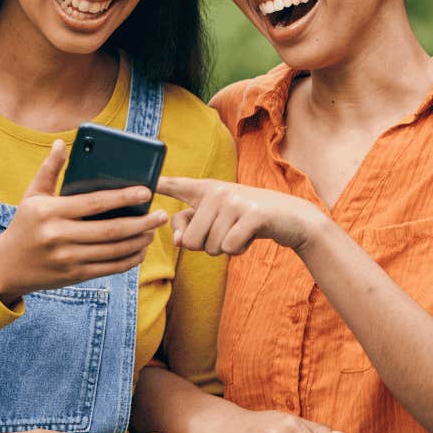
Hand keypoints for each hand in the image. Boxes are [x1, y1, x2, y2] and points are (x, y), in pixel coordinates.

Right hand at [0, 140, 168, 306]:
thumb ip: (49, 170)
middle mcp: (59, 236)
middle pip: (110, 230)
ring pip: (113, 251)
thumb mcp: (31, 196)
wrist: (6, 266)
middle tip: (161, 215)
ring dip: (139, 241)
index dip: (123, 197)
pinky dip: (128, 260)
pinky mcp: (74, 275)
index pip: (94, 202)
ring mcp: (67, 258)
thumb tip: (61, 143)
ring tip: (153, 231)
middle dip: (141, 223)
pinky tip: (140, 250)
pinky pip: (109, 268)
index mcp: (50, 212)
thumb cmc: (25, 225)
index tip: (146, 191)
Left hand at [156, 176, 325, 256]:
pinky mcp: (252, 215)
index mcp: (206, 189)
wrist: (291, 218)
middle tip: (226, 232)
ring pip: (211, 247)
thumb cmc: (247, 220)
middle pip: (192, 240)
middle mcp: (218, 191)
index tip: (142, 182)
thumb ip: (191, 228)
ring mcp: (236, 201)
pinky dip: (239, 249)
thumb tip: (180, 242)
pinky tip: (249, 237)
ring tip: (240, 232)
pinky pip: (229, 247)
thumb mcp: (217, 219)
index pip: (177, 185)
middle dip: (207, 247)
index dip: (158, 184)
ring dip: (225, 248)